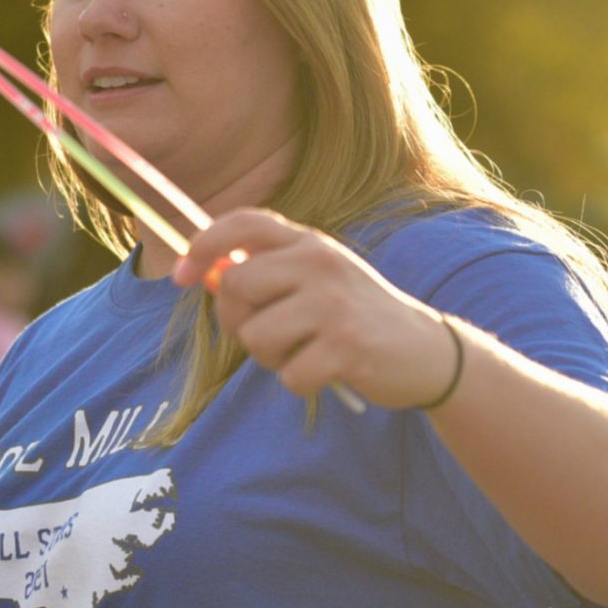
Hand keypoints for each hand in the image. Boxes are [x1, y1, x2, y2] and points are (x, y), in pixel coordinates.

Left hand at [170, 208, 458, 409]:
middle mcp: (321, 263)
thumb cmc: (357, 316)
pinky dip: (301, 383)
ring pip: (256, 337)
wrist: (426, 351)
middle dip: (237, 321)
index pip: (243, 223)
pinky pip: (289, 375)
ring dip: (271, 358)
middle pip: (235, 285)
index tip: (181, 276)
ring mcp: (333, 304)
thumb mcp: (319, 278)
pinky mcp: (346, 347)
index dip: (202, 246)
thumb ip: (270, 270)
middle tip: (269, 335)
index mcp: (311, 243)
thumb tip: (205, 275)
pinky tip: (330, 372)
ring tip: (305, 353)